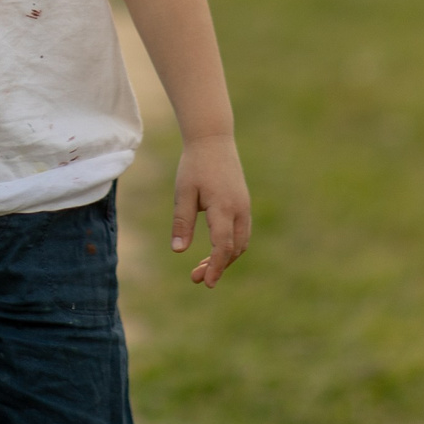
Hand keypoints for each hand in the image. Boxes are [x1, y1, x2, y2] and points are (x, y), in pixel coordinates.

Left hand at [173, 133, 250, 286]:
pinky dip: (229, 247)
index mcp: (224, 208)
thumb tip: (178, 251)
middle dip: (217, 267)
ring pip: (240, 243)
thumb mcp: (183, 193)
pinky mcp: (243, 205)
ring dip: (224, 259)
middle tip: (196, 278)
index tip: (206, 283)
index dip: (215, 266)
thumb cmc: (194, 166)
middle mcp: (240, 210)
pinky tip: (214, 252)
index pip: (223, 246)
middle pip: (234, 249)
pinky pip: (241, 233)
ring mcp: (244, 208)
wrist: (213, 140)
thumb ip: (182, 222)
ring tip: (201, 268)